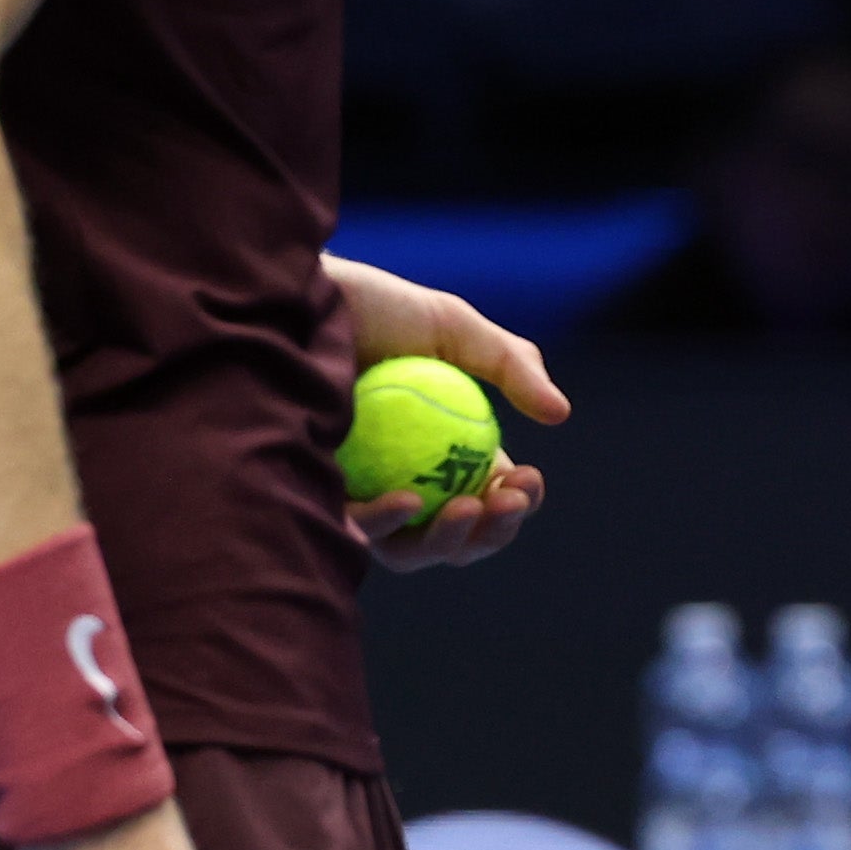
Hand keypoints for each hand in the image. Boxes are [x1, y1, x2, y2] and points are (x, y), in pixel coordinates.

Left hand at [325, 251, 567, 567]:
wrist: (291, 300)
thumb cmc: (371, 309)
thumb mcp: (453, 327)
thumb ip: (511, 364)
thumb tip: (559, 415)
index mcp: (440, 454)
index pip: (488, 497)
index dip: (515, 501)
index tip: (526, 481)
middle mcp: (400, 483)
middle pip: (454, 537)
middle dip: (490, 534)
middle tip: (504, 503)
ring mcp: (356, 498)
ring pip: (408, 550)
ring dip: (446, 542)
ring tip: (467, 508)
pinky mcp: (307, 503)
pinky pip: (352, 531)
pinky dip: (384, 526)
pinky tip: (407, 501)